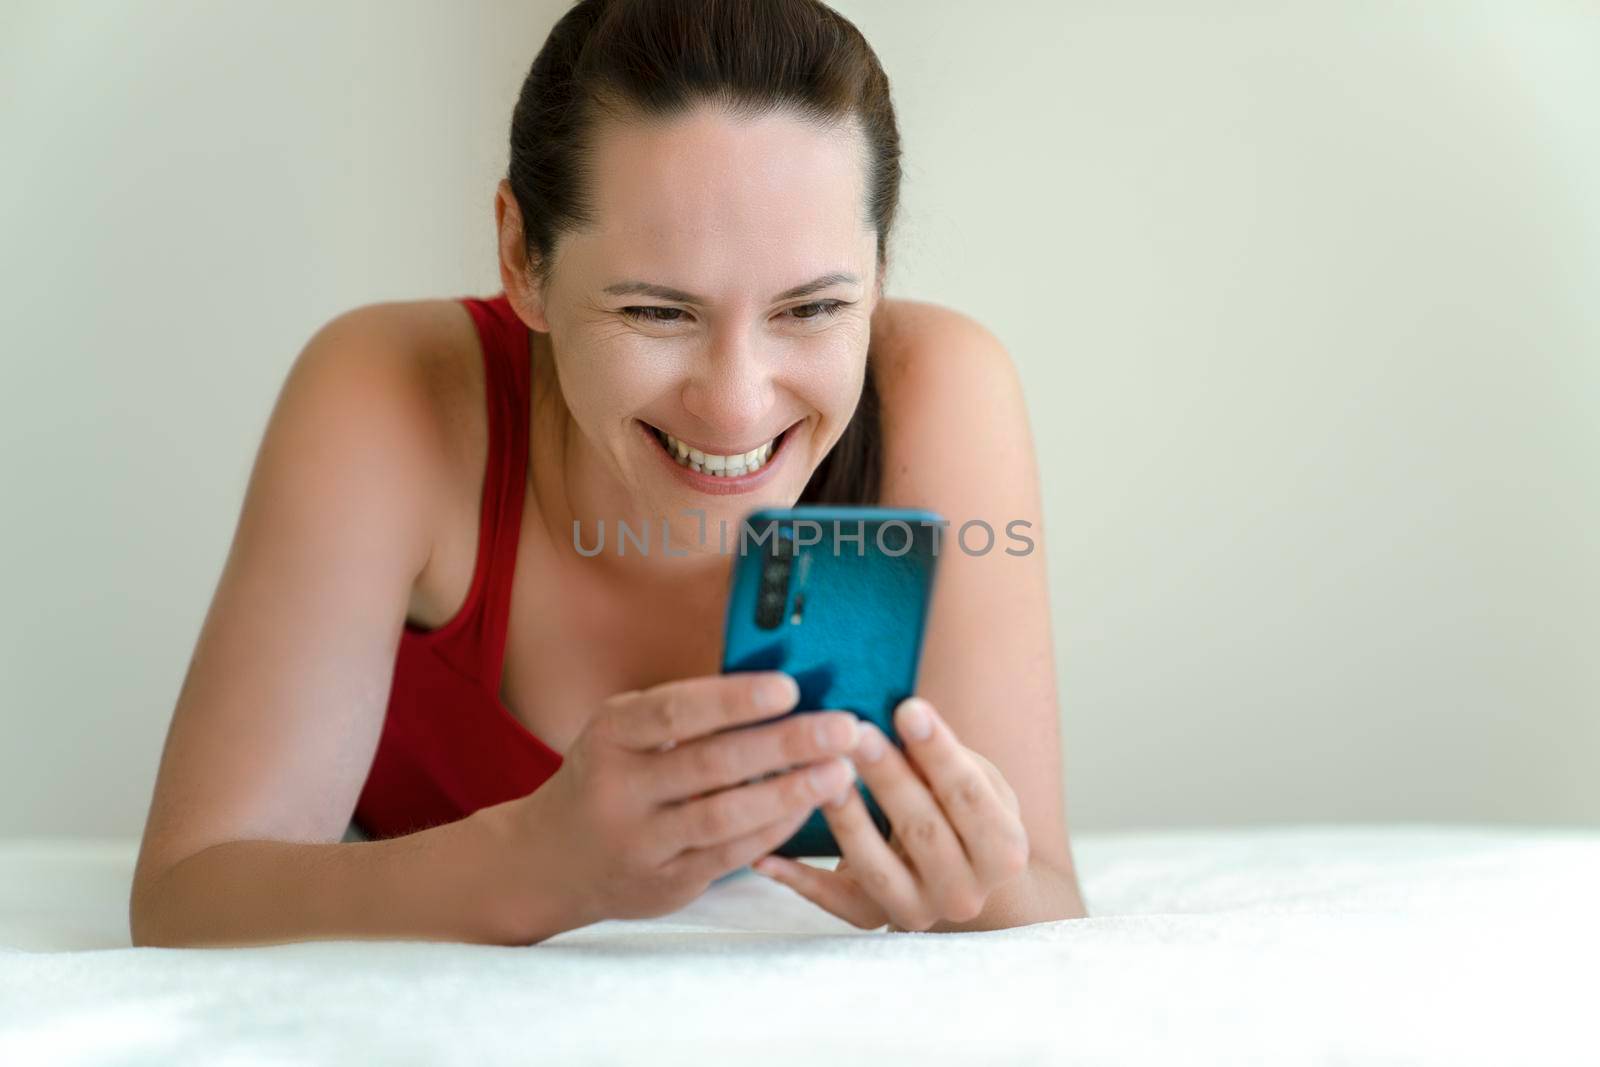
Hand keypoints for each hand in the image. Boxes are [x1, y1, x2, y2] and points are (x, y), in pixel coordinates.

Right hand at [511, 671, 864, 926]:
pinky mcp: (664, 883)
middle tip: (843, 728)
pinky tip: (810, 805)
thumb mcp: (622, 733)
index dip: (732, 700)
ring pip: (725, 816)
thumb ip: (683, 714)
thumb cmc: (609, 775)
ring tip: (840, 770)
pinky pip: (730, 854)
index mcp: (610, 735)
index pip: (674, 712)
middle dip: (785, 744)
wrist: (551, 860)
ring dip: (790, 791)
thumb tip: (778, 688)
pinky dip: (775, 828)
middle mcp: (619, 789)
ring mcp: (640, 843)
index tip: (789, 688)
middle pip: (710, 764)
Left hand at [750, 696, 1028, 931]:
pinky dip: (797, 880)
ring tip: (820, 777)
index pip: (971, 796)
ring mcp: (918, 912)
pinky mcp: (874, 920)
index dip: (940, 752)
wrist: (962, 875)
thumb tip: (902, 714)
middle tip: (856, 731)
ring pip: (876, 867)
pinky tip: (764, 854)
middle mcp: (966, 892)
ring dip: (846, 821)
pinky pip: (832, 901)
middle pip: (924, 830)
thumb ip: (945, 758)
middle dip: (888, 777)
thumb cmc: (964, 808)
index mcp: (1003, 852)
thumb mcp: (976, 781)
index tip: (908, 707)